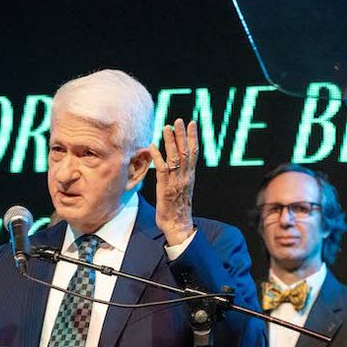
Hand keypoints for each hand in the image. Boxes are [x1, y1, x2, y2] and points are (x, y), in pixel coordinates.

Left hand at [147, 118, 198, 246]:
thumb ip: (180, 176)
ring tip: (167, 128)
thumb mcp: (181, 189)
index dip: (193, 137)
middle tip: (179, 120)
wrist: (178, 225)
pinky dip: (158, 157)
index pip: (194, 153)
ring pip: (175, 157)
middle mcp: (185, 176)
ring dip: (170, 142)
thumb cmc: (177, 209)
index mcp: (190, 176)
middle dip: (182, 135)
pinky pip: (162, 169)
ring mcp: (176, 182)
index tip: (192, 124)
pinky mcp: (166, 188)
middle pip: (186, 151)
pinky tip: (153, 146)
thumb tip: (176, 166)